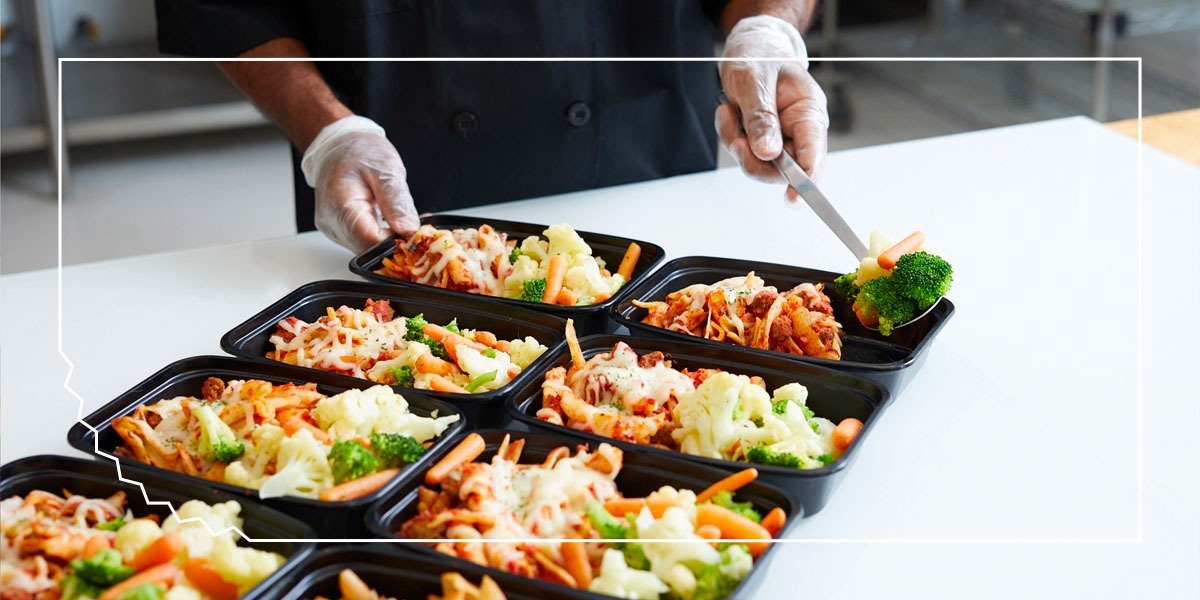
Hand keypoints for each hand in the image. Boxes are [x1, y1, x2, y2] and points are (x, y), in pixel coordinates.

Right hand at [300, 116, 419, 252]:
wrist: (338, 143)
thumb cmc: (358, 150)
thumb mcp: (385, 168)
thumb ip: (396, 201)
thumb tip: (409, 230)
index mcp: (340, 206)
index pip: (371, 242)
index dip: (397, 244)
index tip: (417, 236)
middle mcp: (332, 223)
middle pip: (369, 250)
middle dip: (396, 243)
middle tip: (417, 228)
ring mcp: (334, 229)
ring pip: (367, 248)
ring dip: (390, 239)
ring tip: (404, 219)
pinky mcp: (340, 230)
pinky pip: (364, 240)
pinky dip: (382, 235)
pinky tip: (393, 222)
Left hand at [717, 15, 828, 199]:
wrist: (749, 48)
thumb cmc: (760, 57)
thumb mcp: (757, 82)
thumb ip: (762, 118)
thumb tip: (769, 153)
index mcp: (808, 113)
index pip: (814, 154)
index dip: (806, 179)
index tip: (793, 196)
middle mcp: (797, 130)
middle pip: (782, 169)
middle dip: (753, 158)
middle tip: (736, 139)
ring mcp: (779, 138)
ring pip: (757, 164)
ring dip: (736, 143)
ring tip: (729, 113)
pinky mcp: (759, 140)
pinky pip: (742, 153)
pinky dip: (729, 135)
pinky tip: (728, 112)